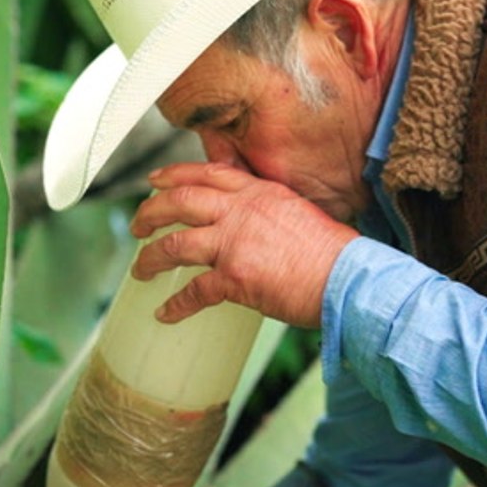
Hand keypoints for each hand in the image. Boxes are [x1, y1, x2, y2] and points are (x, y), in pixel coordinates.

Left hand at [129, 162, 359, 326]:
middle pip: (181, 202)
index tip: (154, 181)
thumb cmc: (334, 254)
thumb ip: (269, 210)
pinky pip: (194, 291)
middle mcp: (242, 211)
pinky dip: (175, 304)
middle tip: (137, 225)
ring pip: (176, 244)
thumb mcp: (299, 213)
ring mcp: (236, 242)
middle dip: (150, 212)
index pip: (208, 174)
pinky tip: (165, 313)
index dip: (175, 175)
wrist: (349, 279)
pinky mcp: (235, 277)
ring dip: (151, 257)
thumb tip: (253, 220)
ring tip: (139, 269)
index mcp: (260, 193)